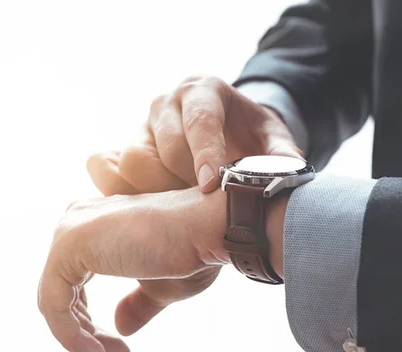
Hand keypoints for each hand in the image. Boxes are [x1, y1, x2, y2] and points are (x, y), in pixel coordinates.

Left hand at [37, 188, 227, 351]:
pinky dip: (70, 335)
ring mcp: (71, 231)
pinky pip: (54, 303)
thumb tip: (120, 326)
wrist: (208, 229)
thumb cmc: (193, 250)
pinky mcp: (68, 246)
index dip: (91, 323)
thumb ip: (136, 304)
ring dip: (80, 338)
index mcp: (98, 226)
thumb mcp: (160, 287)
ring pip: (55, 301)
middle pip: (63, 294)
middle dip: (87, 333)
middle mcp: (78, 222)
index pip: (75, 284)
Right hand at [86, 76, 301, 195]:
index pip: (200, 120)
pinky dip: (130, 195)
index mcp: (204, 91)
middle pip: (165, 145)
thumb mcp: (271, 138)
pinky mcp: (128, 147)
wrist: (227, 129)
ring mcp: (144, 126)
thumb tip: (288, 171)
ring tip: (185, 207)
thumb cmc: (248, 134)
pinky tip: (158, 210)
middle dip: (186, 180)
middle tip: (206, 205)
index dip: (205, 153)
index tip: (212, 186)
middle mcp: (168, 103)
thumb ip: (281, 154)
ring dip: (158, 192)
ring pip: (134, 160)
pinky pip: (113, 171)